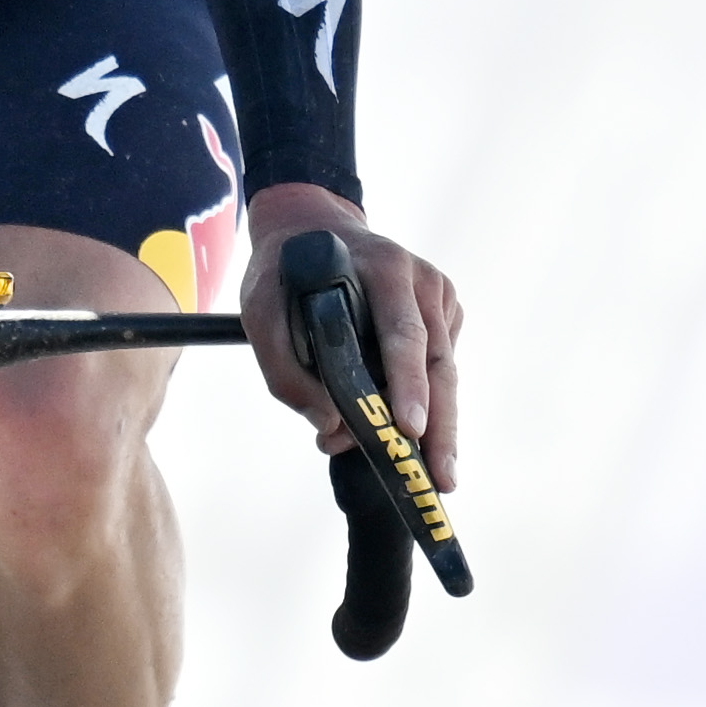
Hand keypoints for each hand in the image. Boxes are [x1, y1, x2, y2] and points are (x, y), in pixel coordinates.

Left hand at [241, 178, 461, 489]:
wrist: (310, 228)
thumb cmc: (284, 274)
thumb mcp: (260, 312)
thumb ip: (284, 371)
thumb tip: (329, 426)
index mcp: (383, 267)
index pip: (403, 333)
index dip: (408, 383)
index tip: (410, 428)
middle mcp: (420, 280)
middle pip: (439, 363)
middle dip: (440, 426)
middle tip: (440, 478)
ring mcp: (437, 295)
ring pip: (445, 371)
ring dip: (437, 425)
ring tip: (434, 474)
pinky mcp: (442, 311)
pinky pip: (438, 365)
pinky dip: (424, 400)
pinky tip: (405, 426)